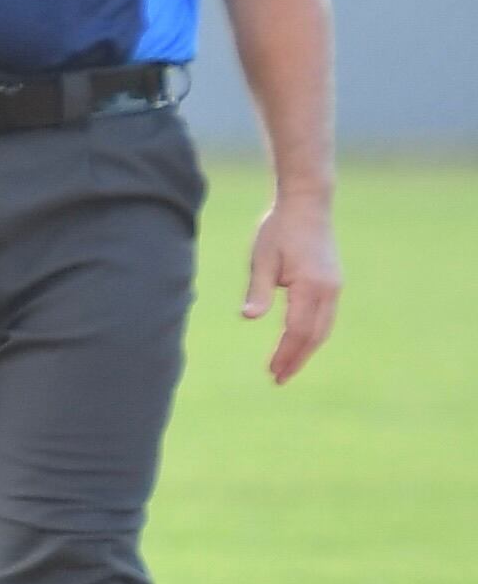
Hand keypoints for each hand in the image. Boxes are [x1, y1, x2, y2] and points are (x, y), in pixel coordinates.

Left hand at [241, 196, 340, 383]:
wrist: (307, 204)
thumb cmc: (279, 229)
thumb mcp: (261, 258)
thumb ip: (257, 290)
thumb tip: (248, 318)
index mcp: (311, 287)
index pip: (298, 331)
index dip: (286, 354)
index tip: (272, 372)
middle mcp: (329, 291)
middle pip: (314, 336)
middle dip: (297, 359)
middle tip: (278, 378)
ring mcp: (335, 287)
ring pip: (323, 328)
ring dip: (306, 349)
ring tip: (287, 366)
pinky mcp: (334, 283)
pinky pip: (325, 316)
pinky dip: (313, 334)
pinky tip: (299, 341)